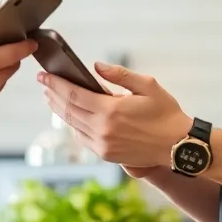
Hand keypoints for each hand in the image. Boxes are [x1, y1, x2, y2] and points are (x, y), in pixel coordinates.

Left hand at [38, 62, 191, 168]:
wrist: (179, 146)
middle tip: (43, 83)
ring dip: (59, 110)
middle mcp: (102, 129)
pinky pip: (82, 138)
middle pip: (67, 110)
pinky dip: (73, 125)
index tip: (44, 75)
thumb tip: (96, 66)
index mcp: (110, 110)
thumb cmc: (166, 114)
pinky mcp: (106, 155)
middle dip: (52, 94)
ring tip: (51, 97)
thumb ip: (120, 74)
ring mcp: (102, 145)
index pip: (73, 95)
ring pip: (72, 125)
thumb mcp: (147, 86)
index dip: (56, 84)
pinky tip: (70, 116)